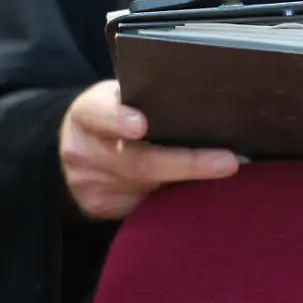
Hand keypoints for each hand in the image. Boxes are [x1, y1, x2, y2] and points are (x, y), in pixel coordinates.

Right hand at [59, 80, 239, 219]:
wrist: (74, 147)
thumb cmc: (113, 114)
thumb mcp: (119, 96)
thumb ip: (146, 98)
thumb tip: (204, 102)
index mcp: (87, 114)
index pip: (100, 114)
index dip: (119, 119)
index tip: (142, 125)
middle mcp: (83, 151)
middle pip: (137, 162)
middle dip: (187, 163)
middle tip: (228, 162)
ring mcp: (89, 184)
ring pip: (147, 188)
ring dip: (189, 183)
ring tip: (226, 172)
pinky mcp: (99, 207)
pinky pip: (145, 206)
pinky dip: (175, 197)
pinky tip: (200, 191)